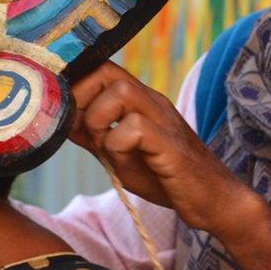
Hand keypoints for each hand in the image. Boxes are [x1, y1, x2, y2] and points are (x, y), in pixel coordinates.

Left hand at [69, 62, 270, 269]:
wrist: (212, 201)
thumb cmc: (164, 176)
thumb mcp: (118, 153)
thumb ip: (92, 134)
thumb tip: (58, 118)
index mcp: (139, 101)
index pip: (99, 69)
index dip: (73, 86)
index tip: (62, 114)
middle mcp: (152, 102)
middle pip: (106, 71)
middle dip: (81, 98)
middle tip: (81, 130)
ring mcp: (163, 120)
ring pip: (120, 92)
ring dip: (98, 120)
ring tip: (104, 146)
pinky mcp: (171, 145)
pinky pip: (135, 128)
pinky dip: (117, 145)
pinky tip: (124, 162)